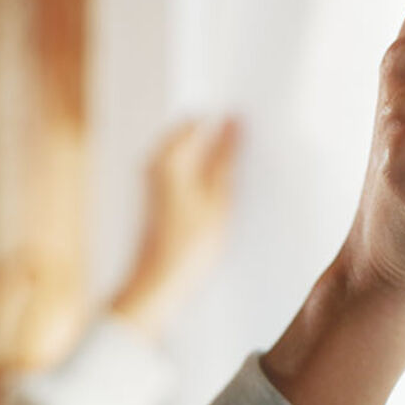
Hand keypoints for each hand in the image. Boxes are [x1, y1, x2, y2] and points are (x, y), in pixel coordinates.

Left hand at [108, 116, 241, 337]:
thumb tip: (234, 120)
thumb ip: (226, 156)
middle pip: (193, 136)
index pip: (198, 119)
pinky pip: (187, 175)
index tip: (248, 125)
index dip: (223, 120)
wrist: (157, 286)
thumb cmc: (187, 247)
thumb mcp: (218, 198)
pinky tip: (222, 197)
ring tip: (238, 179)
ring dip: (214, 161)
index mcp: (167, 156)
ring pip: (191, 157)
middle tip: (249, 151)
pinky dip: (205, 178)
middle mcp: (155, 164)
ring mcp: (155, 182)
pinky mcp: (160, 200)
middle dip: (219, 139)